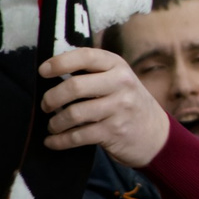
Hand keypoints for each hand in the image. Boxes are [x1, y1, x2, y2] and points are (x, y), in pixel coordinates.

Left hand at [38, 46, 171, 166]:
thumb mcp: (117, 79)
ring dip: (55, 122)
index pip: (85, 56)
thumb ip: (92, 72)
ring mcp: (119, 109)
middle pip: (74, 86)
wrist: (155, 134)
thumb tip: (51, 70)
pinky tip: (52, 141)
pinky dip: (60, 141)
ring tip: (53, 125)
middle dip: (51, 97)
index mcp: (117, 66)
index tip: (42, 71)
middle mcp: (120, 84)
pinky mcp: (114, 132)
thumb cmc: (126, 102)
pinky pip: (78, 136)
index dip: (60, 62)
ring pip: (73, 113)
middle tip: (45, 105)